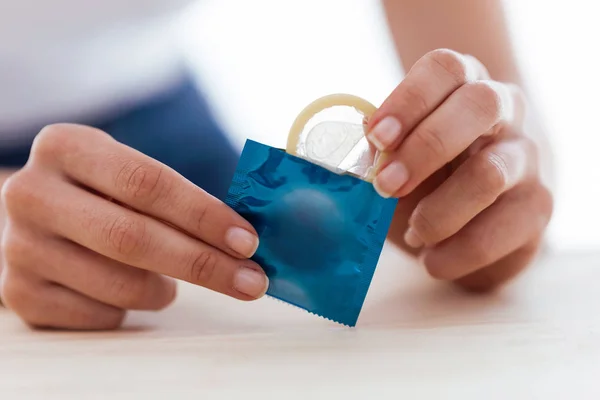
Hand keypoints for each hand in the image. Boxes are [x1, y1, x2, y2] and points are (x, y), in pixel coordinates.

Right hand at [0, 124, 267, 328]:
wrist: (35, 219)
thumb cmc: (100, 194)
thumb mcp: (125, 174)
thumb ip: (174, 197)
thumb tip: (244, 238)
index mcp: (66, 146)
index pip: (146, 183)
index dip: (203, 215)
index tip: (248, 241)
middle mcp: (31, 193)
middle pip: (132, 237)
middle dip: (203, 264)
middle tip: (251, 281)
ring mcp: (19, 247)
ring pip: (120, 284)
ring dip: (164, 291)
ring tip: (172, 284)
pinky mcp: (20, 294)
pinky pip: (100, 316)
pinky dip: (131, 310)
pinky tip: (129, 291)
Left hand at [367, 49, 552, 290]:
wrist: (479, 217)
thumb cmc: (427, 177)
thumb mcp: (397, 158)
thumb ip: (377, 153)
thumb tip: (350, 157)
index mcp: (463, 85)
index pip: (445, 68)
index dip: (408, 100)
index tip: (375, 137)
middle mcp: (505, 110)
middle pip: (478, 104)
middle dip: (425, 147)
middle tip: (385, 186)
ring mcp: (526, 157)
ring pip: (490, 172)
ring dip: (438, 211)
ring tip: (412, 234)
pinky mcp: (537, 207)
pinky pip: (501, 230)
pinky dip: (457, 252)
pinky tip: (432, 260)